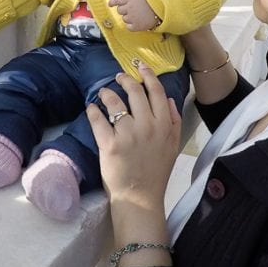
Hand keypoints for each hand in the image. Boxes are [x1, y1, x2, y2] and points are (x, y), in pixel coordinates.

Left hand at [87, 64, 181, 211]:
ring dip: (107, 93)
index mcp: (164, 125)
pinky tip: (92, 108)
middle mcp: (147, 126)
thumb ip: (175, 122)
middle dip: (125, 80)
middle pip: (135, 91)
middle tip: (118, 77)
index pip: (157, 91)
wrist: (140, 199)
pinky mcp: (110, 144)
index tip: (140, 67)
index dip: (148, 75)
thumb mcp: (173, 146)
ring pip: (115, 103)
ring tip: (103, 93)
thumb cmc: (156, 172)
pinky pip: (98, 120)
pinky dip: (93, 111)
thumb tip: (170, 100)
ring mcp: (128, 134)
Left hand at [108, 0, 159, 30]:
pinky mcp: (136, 26)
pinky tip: (138, 21)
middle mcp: (129, 7)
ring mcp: (132, 17)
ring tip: (139, 15)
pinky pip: (128, 27)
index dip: (113, 2)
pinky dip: (132, 25)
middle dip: (125, 10)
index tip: (111, 4)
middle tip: (133, 9)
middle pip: (120, 10)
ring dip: (129, 17)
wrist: (164, 8)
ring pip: (124, 19)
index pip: (117, 0)